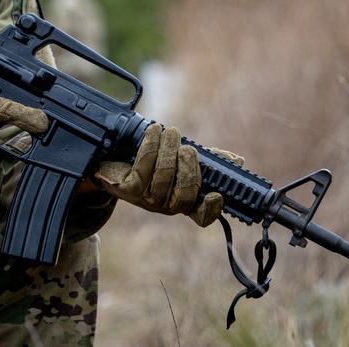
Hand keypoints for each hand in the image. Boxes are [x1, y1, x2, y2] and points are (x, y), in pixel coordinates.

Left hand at [92, 123, 223, 226]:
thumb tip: (236, 160)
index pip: (201, 215)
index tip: (216, 194)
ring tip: (169, 131)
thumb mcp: (180, 158)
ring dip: (168, 150)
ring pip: (163, 178)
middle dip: (188, 167)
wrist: (112, 161)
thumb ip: (207, 159)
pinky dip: (151, 146)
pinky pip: (143, 167)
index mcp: (183, 199)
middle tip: (187, 147)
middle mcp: (166, 204)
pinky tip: (153, 132)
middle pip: (184, 194)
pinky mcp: (128, 188)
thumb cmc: (151, 160)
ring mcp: (146, 199)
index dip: (210, 209)